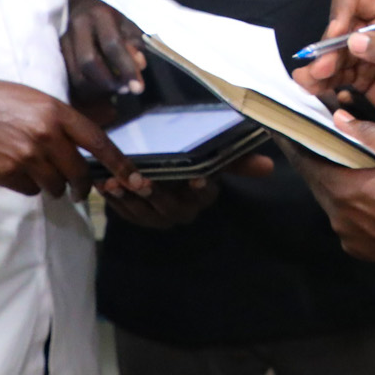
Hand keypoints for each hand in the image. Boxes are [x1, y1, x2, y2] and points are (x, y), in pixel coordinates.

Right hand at [0, 71, 148, 200]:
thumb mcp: (34, 99)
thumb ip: (63, 119)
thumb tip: (95, 131)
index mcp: (56, 112)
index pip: (98, 142)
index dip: (120, 163)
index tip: (135, 179)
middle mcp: (46, 135)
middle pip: (79, 173)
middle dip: (81, 187)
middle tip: (77, 190)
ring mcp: (26, 156)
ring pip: (54, 187)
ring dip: (50, 185)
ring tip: (30, 167)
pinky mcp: (6, 173)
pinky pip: (29, 190)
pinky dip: (25, 184)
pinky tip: (10, 166)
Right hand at [63, 0, 146, 95]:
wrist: (76, 5)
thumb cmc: (108, 18)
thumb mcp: (127, 24)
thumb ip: (135, 44)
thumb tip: (139, 66)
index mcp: (99, 15)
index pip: (112, 45)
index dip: (126, 68)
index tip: (138, 88)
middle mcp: (78, 26)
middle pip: (88, 62)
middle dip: (108, 82)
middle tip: (125, 89)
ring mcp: (63, 39)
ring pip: (76, 74)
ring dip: (98, 89)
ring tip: (114, 88)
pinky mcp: (56, 52)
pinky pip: (70, 78)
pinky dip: (87, 88)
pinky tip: (100, 87)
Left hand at [100, 152, 275, 228]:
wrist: (162, 167)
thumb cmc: (190, 159)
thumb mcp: (213, 155)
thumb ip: (237, 160)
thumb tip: (270, 166)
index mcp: (203, 197)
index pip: (206, 194)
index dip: (201, 188)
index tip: (195, 178)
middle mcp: (183, 212)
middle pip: (171, 207)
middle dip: (157, 194)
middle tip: (143, 180)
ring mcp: (158, 218)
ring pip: (145, 212)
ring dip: (129, 198)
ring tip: (115, 181)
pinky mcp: (137, 218)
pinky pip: (125, 213)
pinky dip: (113, 200)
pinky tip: (104, 183)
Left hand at [286, 112, 374, 273]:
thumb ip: (371, 134)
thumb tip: (339, 119)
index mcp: (347, 189)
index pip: (306, 161)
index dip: (296, 142)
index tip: (287, 127)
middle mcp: (340, 217)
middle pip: (317, 181)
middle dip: (316, 159)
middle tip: (318, 137)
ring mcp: (350, 237)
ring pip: (332, 201)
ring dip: (335, 181)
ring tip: (348, 162)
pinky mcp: (362, 251)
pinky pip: (347, 220)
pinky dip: (351, 203)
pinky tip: (370, 193)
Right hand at [292, 0, 374, 140]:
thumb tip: (354, 41)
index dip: (340, 12)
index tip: (337, 35)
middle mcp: (374, 32)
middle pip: (337, 30)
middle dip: (326, 48)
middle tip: (322, 70)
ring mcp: (366, 56)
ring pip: (331, 55)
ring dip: (318, 67)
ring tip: (308, 84)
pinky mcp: (361, 79)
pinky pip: (334, 76)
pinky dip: (321, 83)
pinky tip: (312, 90)